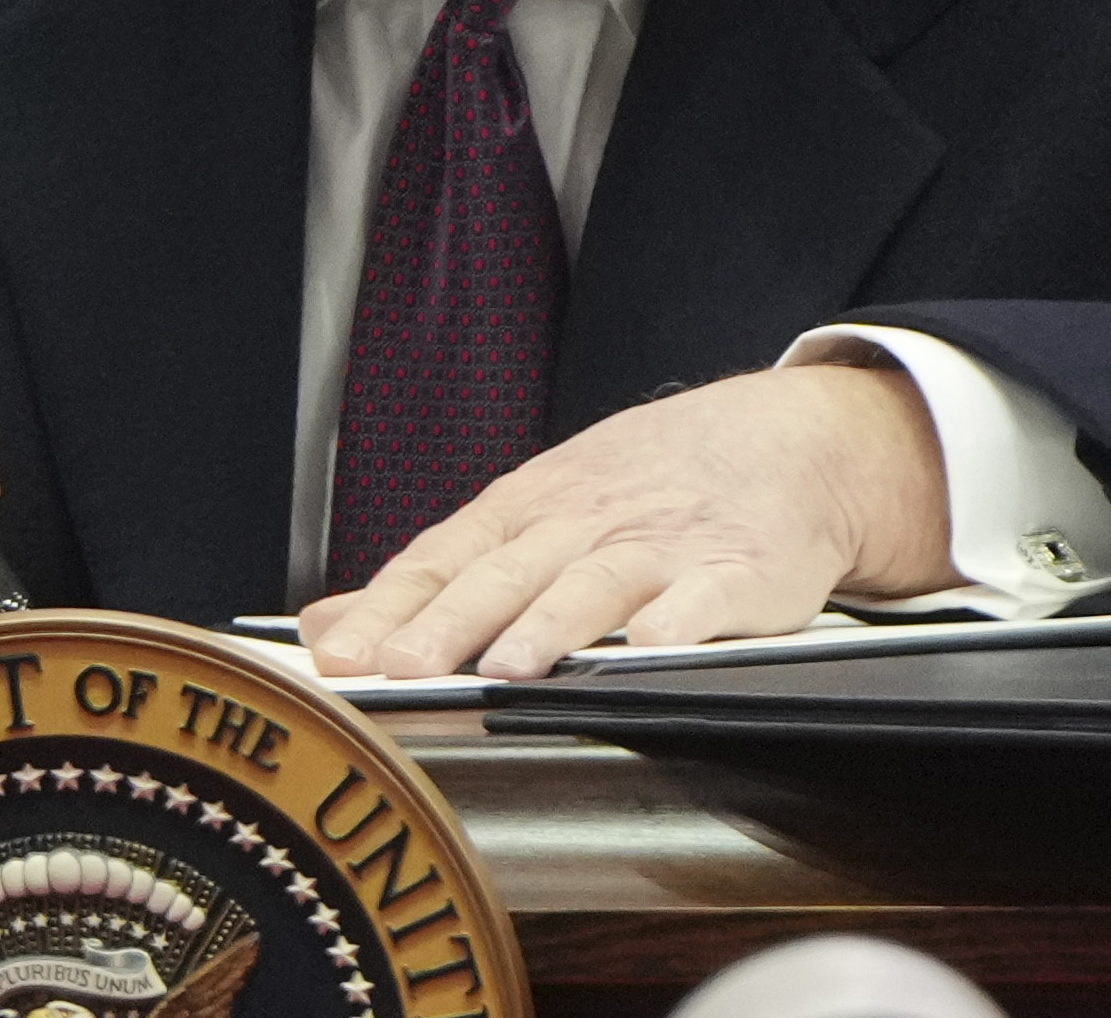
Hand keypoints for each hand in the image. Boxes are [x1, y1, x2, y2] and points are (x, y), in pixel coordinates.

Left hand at [298, 363, 959, 679]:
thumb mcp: (532, 510)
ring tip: (509, 666)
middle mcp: (586, 520)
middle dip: (450, 622)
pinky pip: (706, 596)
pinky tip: (651, 648)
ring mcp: (662, 544)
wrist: (784, 442)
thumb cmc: (644, 485)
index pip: (445, 556)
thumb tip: (325, 628)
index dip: (392, 607)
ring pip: (596, 582)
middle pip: (508, 572)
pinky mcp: (737, 570)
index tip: (342, 656)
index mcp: (528, 508)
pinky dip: (679, 620)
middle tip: (401, 668)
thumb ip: (433, 577)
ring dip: (551, 623)